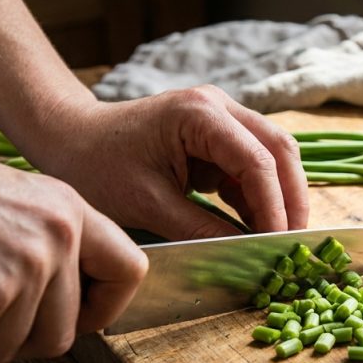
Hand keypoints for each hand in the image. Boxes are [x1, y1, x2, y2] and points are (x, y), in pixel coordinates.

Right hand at [0, 130, 147, 362]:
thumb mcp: (12, 201)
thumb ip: (48, 245)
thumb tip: (63, 307)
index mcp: (70, 210)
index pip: (130, 271)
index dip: (105, 309)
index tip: (75, 321)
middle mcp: (59, 235)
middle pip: (64, 332)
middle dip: (17, 342)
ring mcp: (26, 265)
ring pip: (15, 350)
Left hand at [21, 85, 308, 239]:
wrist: (68, 138)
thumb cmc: (96, 165)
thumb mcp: (147, 204)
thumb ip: (201, 229)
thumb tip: (245, 256)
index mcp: (200, 114)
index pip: (257, 161)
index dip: (275, 206)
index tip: (278, 245)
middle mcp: (219, 107)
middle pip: (279, 150)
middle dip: (291, 199)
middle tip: (295, 244)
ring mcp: (221, 118)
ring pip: (273, 156)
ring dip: (280, 198)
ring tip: (280, 241)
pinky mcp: (217, 137)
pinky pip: (252, 166)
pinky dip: (259, 197)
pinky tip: (256, 229)